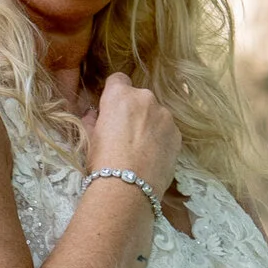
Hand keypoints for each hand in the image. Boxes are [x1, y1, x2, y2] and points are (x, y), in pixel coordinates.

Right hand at [87, 75, 180, 200]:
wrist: (127, 188)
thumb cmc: (102, 161)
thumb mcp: (89, 138)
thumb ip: (93, 121)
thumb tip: (93, 116)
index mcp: (120, 95)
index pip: (118, 79)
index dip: (114, 93)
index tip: (112, 109)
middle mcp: (146, 99)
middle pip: (139, 98)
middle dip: (134, 111)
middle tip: (125, 135)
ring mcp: (165, 116)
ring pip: (156, 114)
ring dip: (149, 125)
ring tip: (141, 150)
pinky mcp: (177, 135)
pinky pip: (167, 131)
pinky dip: (161, 139)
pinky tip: (152, 158)